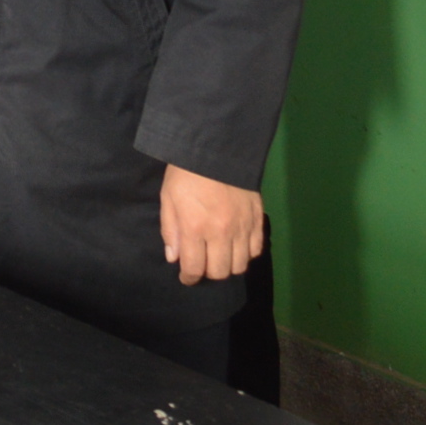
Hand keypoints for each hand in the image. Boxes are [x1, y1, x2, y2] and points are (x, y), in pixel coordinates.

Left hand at [160, 164, 264, 283]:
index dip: (189, 278)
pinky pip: (256, 249)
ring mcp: (243, 226)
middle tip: (202, 264)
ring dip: (228, 265)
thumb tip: (175, 258)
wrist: (216, 146)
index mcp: (195, 228)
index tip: (186, 277)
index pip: (194, 268)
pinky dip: (247, 253)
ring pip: (240, 265)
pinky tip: (237, 245)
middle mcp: (221, 232)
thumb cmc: (185, 172)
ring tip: (220, 255)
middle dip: (208, 273)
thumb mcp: (168, 198)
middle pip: (220, 272)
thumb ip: (170, 230)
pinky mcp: (258, 218)